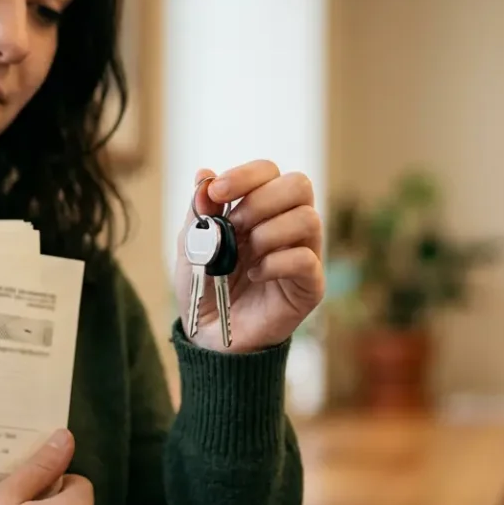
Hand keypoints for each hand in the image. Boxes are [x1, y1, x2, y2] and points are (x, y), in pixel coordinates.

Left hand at [175, 161, 324, 352]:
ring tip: (246, 254)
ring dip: (269, 232)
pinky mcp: (310, 284)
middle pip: (299, 184)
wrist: (210, 333)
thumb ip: (200, 210)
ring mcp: (303, 252)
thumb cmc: (206, 283)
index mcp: (261, 207)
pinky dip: (275, 264)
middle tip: (236, 224)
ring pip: (309, 219)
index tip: (217, 192)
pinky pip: (306, 260)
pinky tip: (255, 275)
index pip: (269, 171)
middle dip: (262, 200)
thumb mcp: (193, 243)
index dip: (245, 175)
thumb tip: (204, 173)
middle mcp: (288, 224)